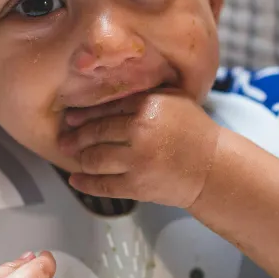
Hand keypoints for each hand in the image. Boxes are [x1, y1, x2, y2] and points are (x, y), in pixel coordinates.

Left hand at [58, 89, 221, 207]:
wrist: (214, 168)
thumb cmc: (195, 132)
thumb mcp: (174, 100)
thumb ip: (144, 93)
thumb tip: (106, 92)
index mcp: (150, 105)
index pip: (107, 108)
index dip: (84, 114)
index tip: (71, 117)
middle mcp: (142, 131)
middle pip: (97, 133)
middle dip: (75, 137)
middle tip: (64, 139)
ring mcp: (139, 160)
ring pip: (95, 159)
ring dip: (79, 158)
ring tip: (72, 155)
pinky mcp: (138, 186)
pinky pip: (103, 185)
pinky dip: (85, 184)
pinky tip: (76, 180)